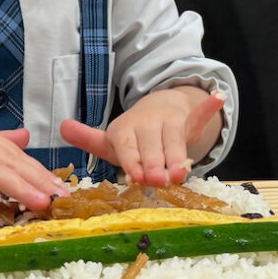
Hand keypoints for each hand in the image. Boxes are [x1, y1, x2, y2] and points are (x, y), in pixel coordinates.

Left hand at [60, 87, 225, 185]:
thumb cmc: (132, 136)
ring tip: (180, 172)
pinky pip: (198, 114)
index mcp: (125, 129)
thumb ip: (87, 138)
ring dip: (178, 154)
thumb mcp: (110, 139)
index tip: (135, 175)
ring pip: (175, 139)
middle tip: (157, 180)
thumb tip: (60, 126)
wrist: (157, 109)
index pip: (128, 146)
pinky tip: (217, 97)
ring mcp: (169, 121)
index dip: (132, 161)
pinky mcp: (188, 120)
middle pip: (152, 147)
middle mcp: (147, 123)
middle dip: (154, 164)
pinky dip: (208, 106)